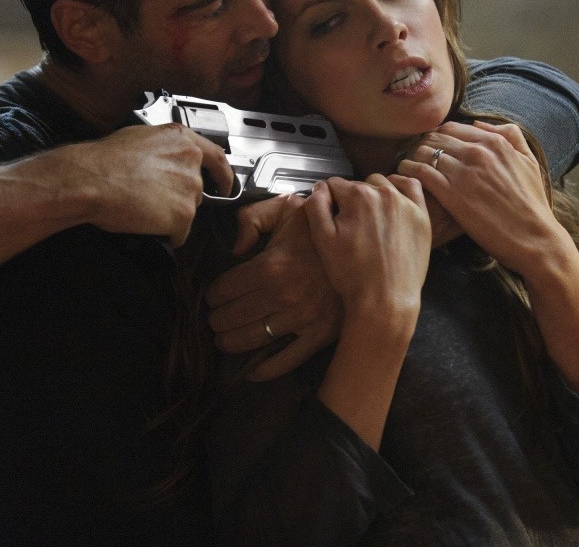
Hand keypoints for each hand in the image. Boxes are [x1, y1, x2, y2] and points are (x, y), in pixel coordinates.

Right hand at [68, 123, 233, 246]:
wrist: (91, 179)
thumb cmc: (104, 160)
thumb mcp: (139, 136)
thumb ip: (163, 146)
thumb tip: (163, 154)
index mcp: (182, 140)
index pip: (217, 157)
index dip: (224, 175)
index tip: (226, 185)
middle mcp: (191, 162)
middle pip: (197, 189)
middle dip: (178, 197)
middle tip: (152, 198)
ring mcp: (190, 189)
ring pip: (187, 211)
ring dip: (170, 214)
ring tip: (143, 208)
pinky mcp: (183, 215)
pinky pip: (180, 233)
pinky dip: (167, 234)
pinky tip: (146, 225)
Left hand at [205, 195, 341, 380]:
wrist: (367, 250)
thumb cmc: (324, 230)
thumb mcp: (287, 208)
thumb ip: (252, 217)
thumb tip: (235, 246)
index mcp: (272, 265)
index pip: (226, 289)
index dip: (214, 295)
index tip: (212, 298)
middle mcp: (285, 295)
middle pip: (235, 316)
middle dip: (218, 320)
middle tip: (213, 321)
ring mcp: (303, 317)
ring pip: (254, 338)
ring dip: (232, 342)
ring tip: (224, 340)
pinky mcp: (320, 334)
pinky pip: (287, 359)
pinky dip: (266, 369)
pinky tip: (251, 370)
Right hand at [302, 174, 430, 315]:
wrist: (386, 300)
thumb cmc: (353, 274)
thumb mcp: (322, 239)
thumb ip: (316, 205)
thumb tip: (320, 187)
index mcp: (358, 196)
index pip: (334, 185)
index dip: (329, 201)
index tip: (331, 218)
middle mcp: (384, 194)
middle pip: (359, 184)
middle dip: (352, 199)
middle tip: (351, 226)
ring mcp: (406, 204)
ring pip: (383, 184)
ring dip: (374, 194)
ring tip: (370, 220)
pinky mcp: (421, 216)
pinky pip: (412, 187)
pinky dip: (401, 188)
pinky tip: (393, 200)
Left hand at [397, 121, 569, 275]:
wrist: (535, 239)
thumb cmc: (532, 205)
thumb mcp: (529, 162)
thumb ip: (510, 136)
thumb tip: (480, 125)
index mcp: (495, 143)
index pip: (452, 128)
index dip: (437, 137)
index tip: (430, 147)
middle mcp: (478, 153)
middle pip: (435, 138)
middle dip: (421, 145)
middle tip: (413, 158)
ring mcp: (464, 173)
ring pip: (424, 152)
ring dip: (411, 158)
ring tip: (406, 168)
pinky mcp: (452, 195)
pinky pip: (419, 173)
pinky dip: (408, 172)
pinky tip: (403, 179)